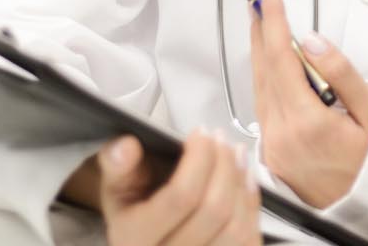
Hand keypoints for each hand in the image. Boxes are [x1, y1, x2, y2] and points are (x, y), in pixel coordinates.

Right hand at [98, 130, 261, 244]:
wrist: (142, 243)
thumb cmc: (132, 212)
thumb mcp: (116, 190)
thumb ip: (119, 166)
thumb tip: (127, 146)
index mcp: (135, 240)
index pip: (181, 196)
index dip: (200, 158)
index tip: (201, 133)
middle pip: (214, 210)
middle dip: (224, 165)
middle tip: (222, 139)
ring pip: (236, 227)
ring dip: (241, 183)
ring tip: (235, 153)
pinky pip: (248, 240)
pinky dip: (251, 205)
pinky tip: (245, 180)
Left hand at [250, 0, 367, 207]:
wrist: (362, 204)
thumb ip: (341, 72)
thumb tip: (312, 40)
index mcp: (307, 121)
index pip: (281, 59)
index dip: (273, 21)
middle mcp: (281, 132)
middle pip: (263, 68)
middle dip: (260, 28)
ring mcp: (270, 144)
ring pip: (258, 85)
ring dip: (259, 49)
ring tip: (262, 19)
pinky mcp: (267, 150)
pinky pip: (262, 103)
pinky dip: (264, 75)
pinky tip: (270, 60)